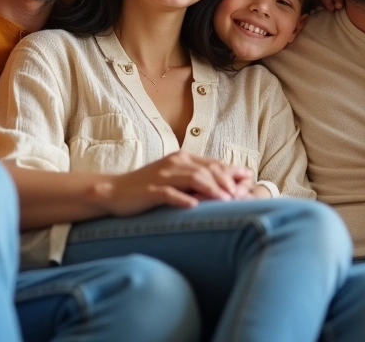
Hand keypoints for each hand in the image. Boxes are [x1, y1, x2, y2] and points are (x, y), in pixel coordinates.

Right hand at [92, 151, 253, 215]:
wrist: (114, 191)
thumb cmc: (148, 188)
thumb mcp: (175, 179)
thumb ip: (197, 178)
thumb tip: (225, 186)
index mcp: (182, 158)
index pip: (213, 163)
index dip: (232, 170)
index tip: (249, 180)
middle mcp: (175, 163)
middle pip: (207, 169)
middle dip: (227, 181)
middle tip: (241, 195)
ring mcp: (162, 176)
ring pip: (193, 179)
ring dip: (212, 189)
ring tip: (227, 201)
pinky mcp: (150, 191)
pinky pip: (170, 193)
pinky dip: (183, 198)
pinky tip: (195, 206)